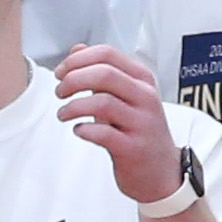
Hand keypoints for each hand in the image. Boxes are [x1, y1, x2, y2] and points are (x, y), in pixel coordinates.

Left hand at [54, 47, 184, 205]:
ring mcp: (141, 122)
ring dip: (73, 107)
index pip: (108, 54)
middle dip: (72, 80)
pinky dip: (83, 130)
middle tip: (60, 92)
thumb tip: (78, 50)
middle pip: (104, 74)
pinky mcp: (132, 147)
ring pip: (102, 102)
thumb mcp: (125, 96)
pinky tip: (79, 131)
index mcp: (142, 80)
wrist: (161, 171)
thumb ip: (102, 73)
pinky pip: (102, 133)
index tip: (62, 72)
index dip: (78, 60)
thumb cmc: (139, 131)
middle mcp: (145, 97)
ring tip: (64, 114)